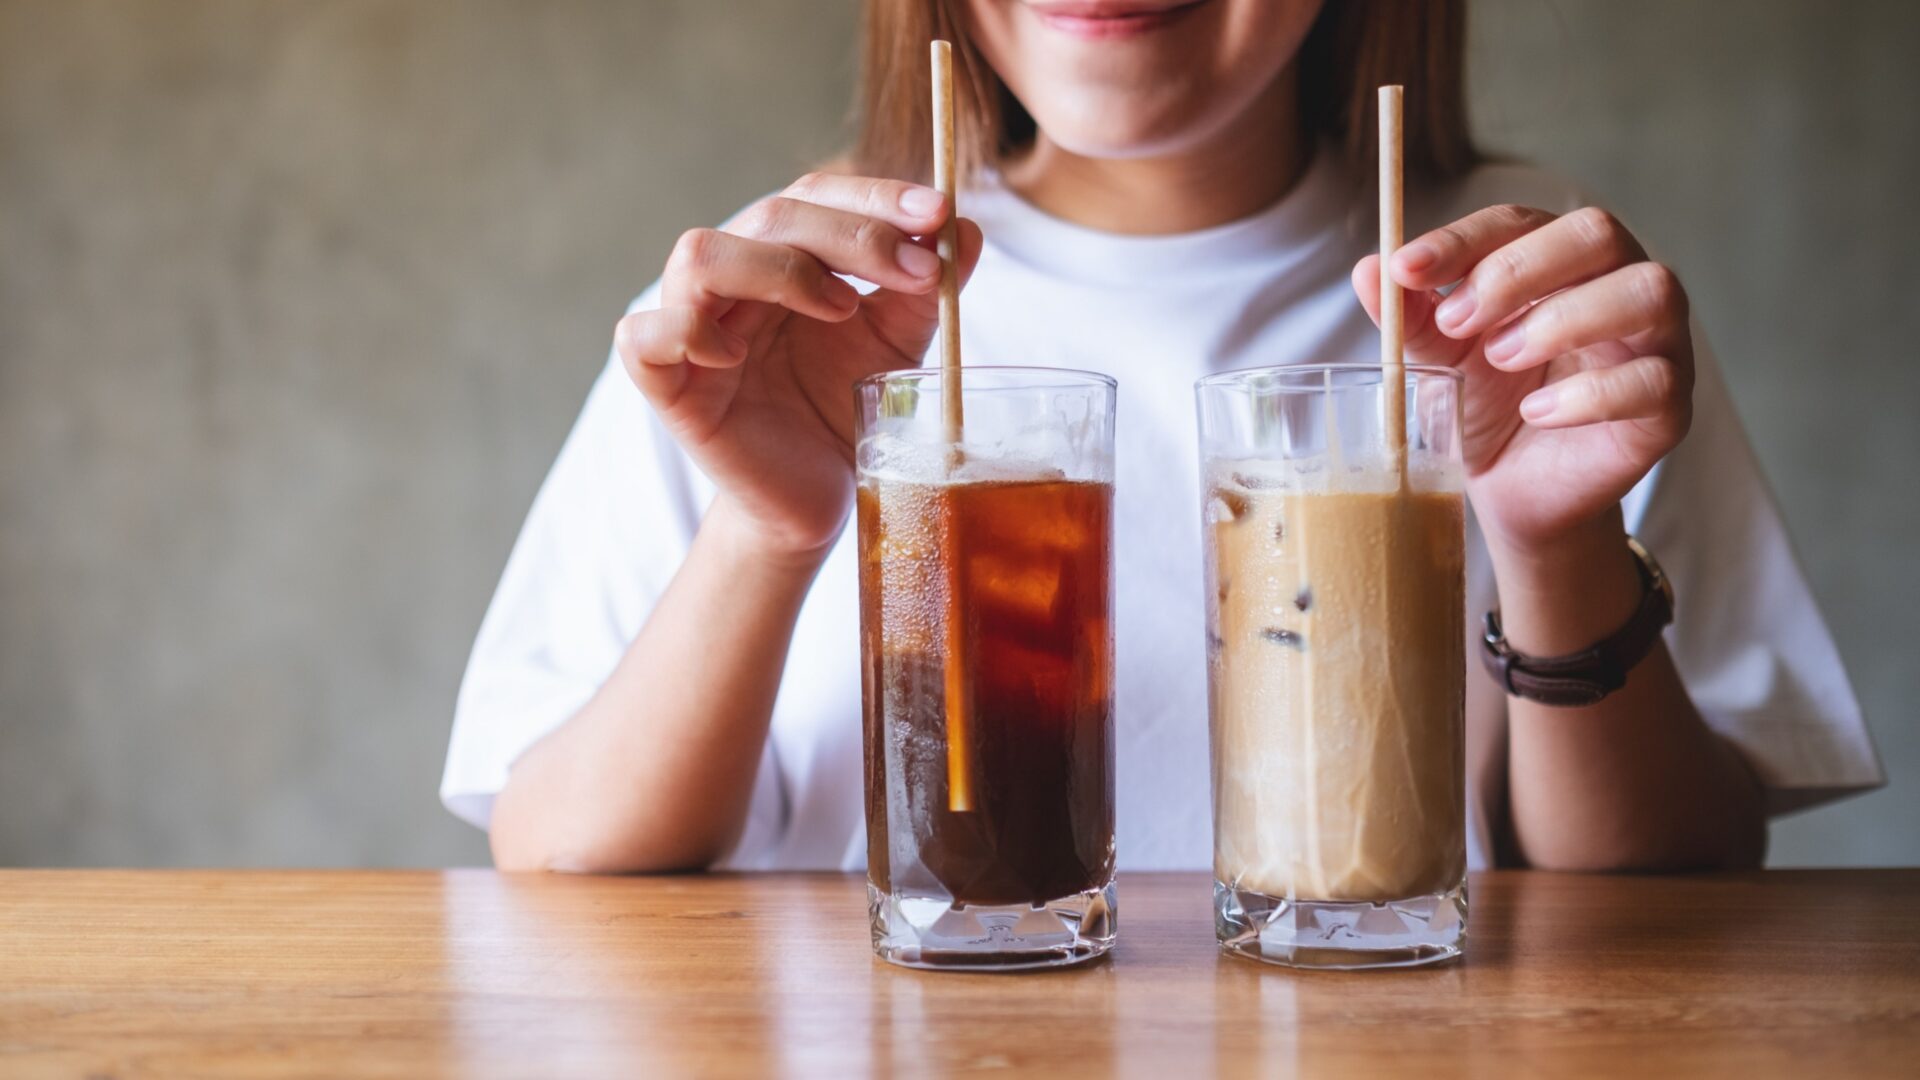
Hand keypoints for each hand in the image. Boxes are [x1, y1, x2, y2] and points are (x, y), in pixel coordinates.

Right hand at [615, 172, 984, 562]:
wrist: (815, 498)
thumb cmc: (843, 412)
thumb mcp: (898, 345)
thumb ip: (926, 290)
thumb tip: (967, 230)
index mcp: (783, 256)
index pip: (815, 194)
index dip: (875, 197)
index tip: (939, 213)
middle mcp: (734, 279)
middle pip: (771, 215)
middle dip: (853, 234)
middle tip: (916, 271)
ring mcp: (692, 327)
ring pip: (701, 255)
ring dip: (780, 270)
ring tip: (840, 310)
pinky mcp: (666, 385)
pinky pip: (644, 336)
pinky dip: (685, 331)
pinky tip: (735, 355)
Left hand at [1352, 205, 1693, 557]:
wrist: (1514, 490)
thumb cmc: (1487, 406)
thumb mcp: (1438, 357)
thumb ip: (1409, 315)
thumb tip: (1368, 269)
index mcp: (1559, 260)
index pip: (1521, 220)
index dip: (1463, 239)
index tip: (1406, 269)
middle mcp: (1618, 284)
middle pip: (1597, 233)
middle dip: (1518, 270)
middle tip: (1458, 322)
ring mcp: (1656, 343)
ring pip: (1649, 291)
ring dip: (1564, 318)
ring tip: (1501, 357)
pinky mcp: (1669, 408)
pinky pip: (1655, 380)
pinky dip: (1591, 393)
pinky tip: (1538, 412)